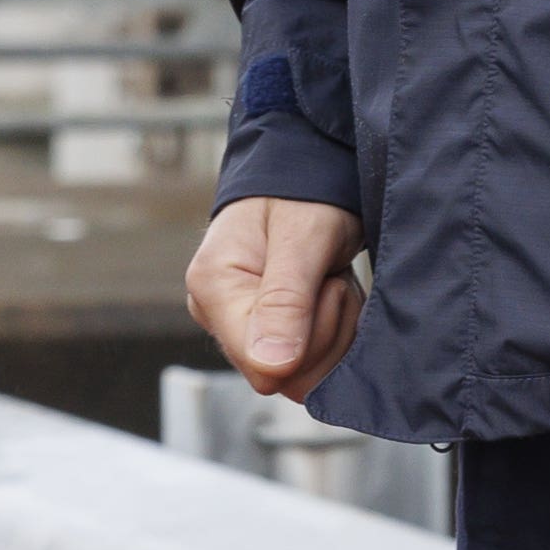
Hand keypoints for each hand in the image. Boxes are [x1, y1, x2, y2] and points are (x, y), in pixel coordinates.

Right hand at [188, 196, 365, 399]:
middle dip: (327, 329)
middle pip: (285, 375)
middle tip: (330, 277)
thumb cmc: (301, 194)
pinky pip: (311, 364)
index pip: (261, 366)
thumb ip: (285, 300)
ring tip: (329, 278)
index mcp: (212, 288)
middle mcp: (218, 314)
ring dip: (336, 327)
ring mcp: (241, 327)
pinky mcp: (266, 333)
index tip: (322, 286)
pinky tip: (330, 292)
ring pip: (304, 374)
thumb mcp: (301, 237)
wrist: (305, 174)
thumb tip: (271, 367)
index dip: (308, 341)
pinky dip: (337, 331)